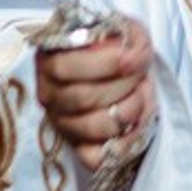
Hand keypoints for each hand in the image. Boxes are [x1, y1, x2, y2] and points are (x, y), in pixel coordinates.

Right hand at [35, 21, 156, 172]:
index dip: (103, 64)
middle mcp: (50, 94)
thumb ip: (130, 39)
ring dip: (128, 110)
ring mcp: (62, 123)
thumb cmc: (121, 50)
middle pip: (82, 98)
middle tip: (141, 77)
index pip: (64, 67)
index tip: (133, 59)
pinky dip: (124, 143)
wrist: (128, 74)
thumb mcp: (127, 32)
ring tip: (141, 97)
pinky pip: (96, 158)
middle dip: (122, 86)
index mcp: (50, 60)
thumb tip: (131, 59)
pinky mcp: (78, 148)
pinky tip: (136, 125)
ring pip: (92, 126)